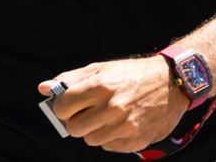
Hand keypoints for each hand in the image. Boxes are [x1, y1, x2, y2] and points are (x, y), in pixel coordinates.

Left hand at [39, 55, 187, 152]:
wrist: (172, 83)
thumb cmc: (131, 74)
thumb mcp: (101, 68)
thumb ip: (71, 79)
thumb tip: (44, 87)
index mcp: (100, 86)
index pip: (62, 107)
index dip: (61, 108)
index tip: (68, 106)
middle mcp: (112, 107)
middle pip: (74, 129)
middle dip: (75, 122)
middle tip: (85, 114)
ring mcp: (125, 126)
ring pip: (91, 140)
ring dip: (94, 130)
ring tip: (106, 117)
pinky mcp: (136, 140)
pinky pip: (109, 147)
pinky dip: (110, 138)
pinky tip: (120, 124)